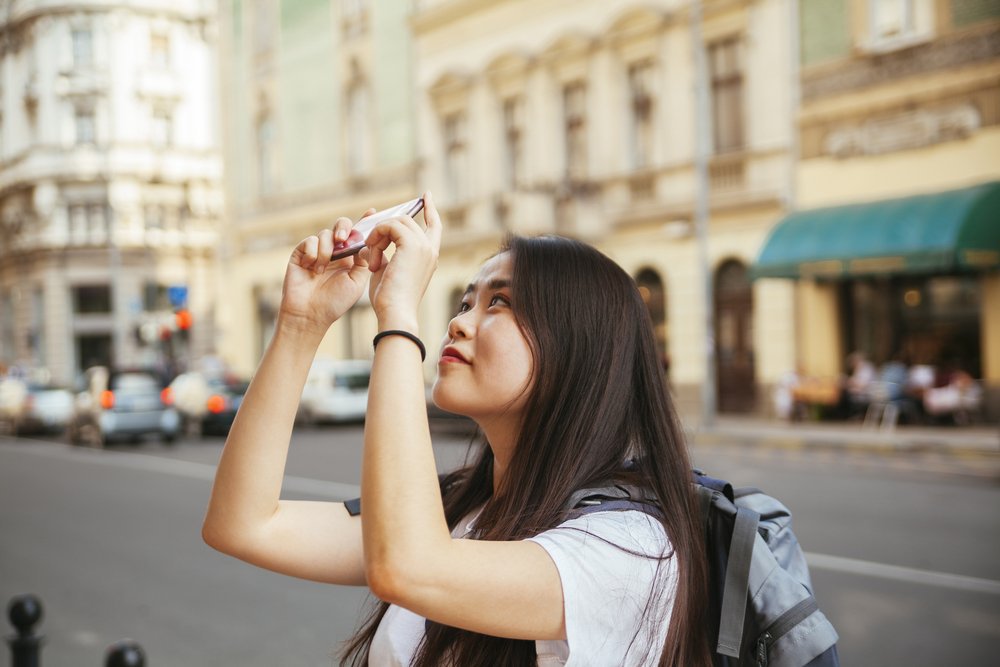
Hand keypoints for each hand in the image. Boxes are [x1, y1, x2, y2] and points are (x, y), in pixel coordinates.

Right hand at [279, 212, 374, 336]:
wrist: (311, 314)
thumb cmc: (335, 302)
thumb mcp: (356, 281)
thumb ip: (363, 261)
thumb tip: (366, 243)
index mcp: (349, 257)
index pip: (357, 235)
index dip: (364, 222)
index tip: (372, 212)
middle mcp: (334, 251)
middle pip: (340, 226)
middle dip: (343, 228)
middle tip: (343, 238)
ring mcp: (316, 251)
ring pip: (324, 234)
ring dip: (326, 250)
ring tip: (323, 268)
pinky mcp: (301, 253)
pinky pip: (309, 241)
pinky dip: (313, 252)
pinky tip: (313, 268)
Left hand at [364, 191, 442, 331]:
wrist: (395, 313)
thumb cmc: (389, 300)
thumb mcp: (388, 272)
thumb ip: (387, 254)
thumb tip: (375, 242)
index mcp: (429, 256)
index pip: (434, 225)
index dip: (430, 208)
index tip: (426, 194)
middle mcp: (430, 249)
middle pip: (407, 220)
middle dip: (384, 228)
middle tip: (370, 247)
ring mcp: (424, 246)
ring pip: (397, 221)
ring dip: (378, 235)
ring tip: (371, 257)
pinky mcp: (413, 244)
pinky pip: (390, 225)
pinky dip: (376, 236)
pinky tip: (372, 255)